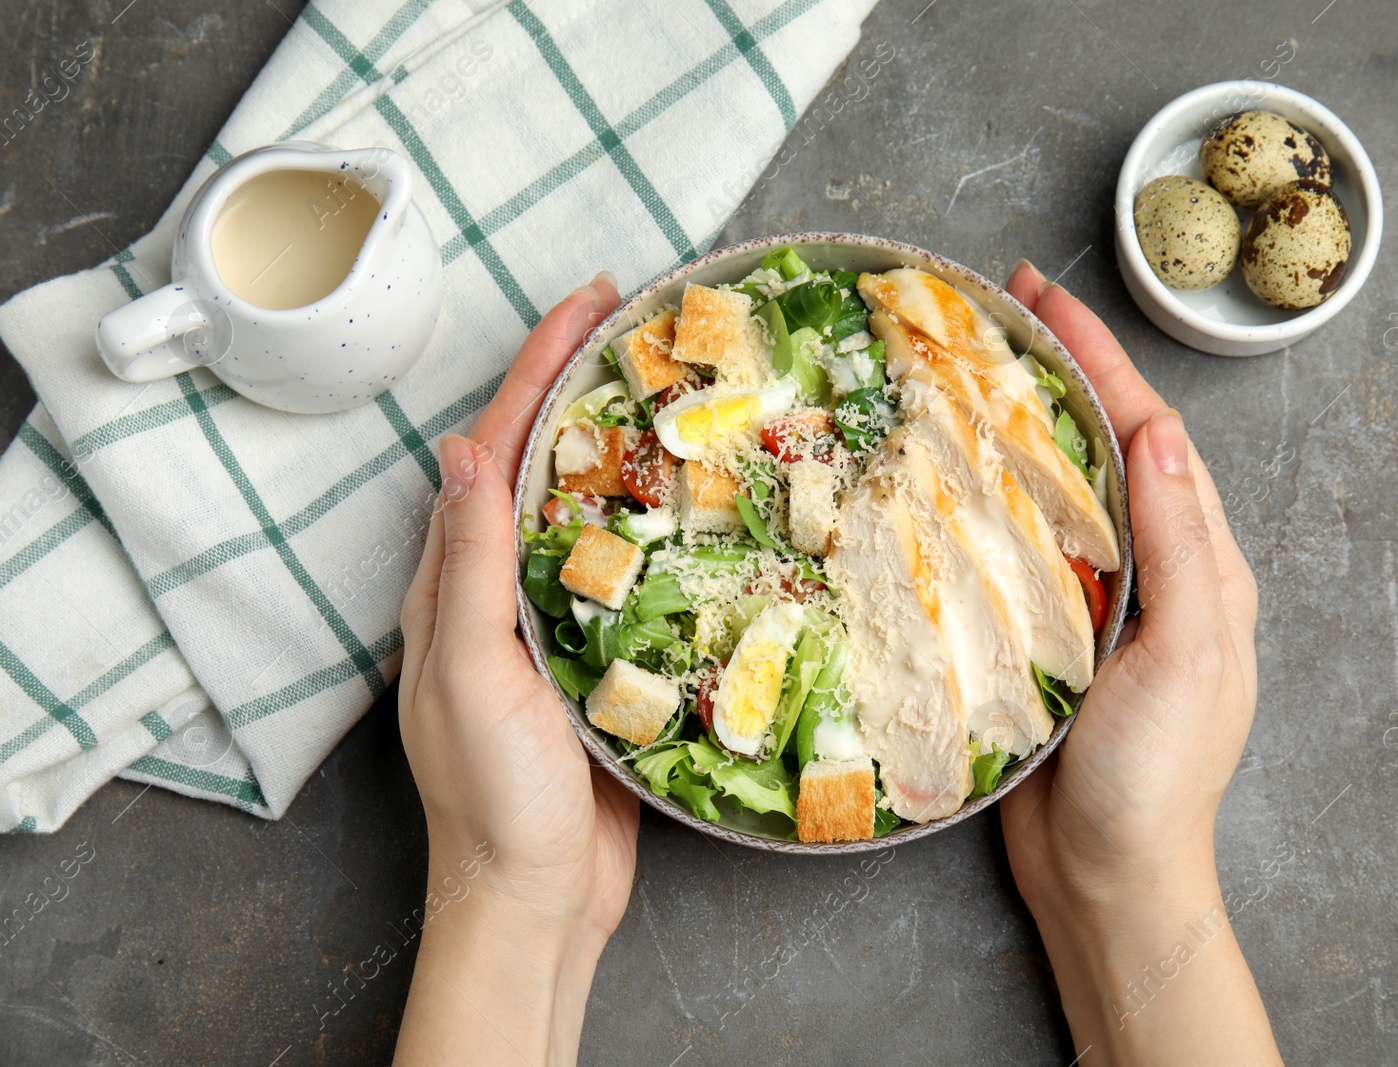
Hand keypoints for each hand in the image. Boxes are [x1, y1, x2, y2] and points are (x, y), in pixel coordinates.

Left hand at [394, 274, 637, 1066]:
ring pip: (589, 508)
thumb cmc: (493, 799)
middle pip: (542, 460)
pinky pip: (629, 570)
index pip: (497, 446)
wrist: (533, 901)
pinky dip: (659, 522)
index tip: (590, 302)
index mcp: (455, 582)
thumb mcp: (474, 677)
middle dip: (581, 383)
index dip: (538, 366)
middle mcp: (498, 588)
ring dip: (624, 442)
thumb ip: (469, 566)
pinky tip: (699, 504)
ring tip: (675, 387)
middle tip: (638, 323)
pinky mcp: (599, 658)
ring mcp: (550, 622)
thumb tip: (465, 446)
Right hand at [999, 261, 1278, 1063]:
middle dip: (1055, 373)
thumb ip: (1179, 546)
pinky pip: (1014, 552)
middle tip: (995, 312)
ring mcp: (1094, 604)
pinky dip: (983, 504)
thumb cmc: (1158, 776)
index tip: (1043, 297)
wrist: (1108, 877)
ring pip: (1054, 492)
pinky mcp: (1041, 638)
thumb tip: (1160, 434)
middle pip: (1100, 447)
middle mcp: (1150, 571)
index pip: (1148, 434)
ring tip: (961, 374)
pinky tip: (942, 482)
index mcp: (1200, 565)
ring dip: (1013, 429)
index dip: (1098, 359)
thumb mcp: (1190, 655)